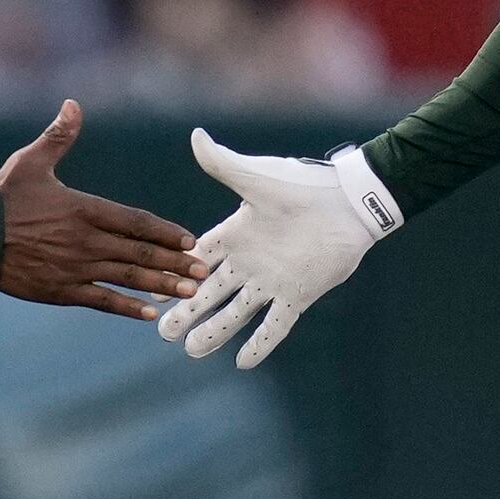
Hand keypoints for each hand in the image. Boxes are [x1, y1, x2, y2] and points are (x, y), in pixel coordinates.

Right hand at [0, 99, 206, 320]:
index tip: (191, 240)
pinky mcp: (61, 290)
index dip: (166, 232)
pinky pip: (102, 300)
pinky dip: (127, 307)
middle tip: (204, 272)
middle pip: (140, 252)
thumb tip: (73, 105)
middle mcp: (86, 240)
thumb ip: (58, 136)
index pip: (136, 221)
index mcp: (84, 209)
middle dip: (175, 262)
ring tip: (189, 292)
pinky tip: (150, 314)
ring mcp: (75, 267)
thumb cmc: (3, 196)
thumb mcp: (31, 161)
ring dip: (161, 285)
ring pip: (127, 278)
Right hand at [155, 128, 399, 367]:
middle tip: (163, 333)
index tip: (151, 292)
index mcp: (235, 235)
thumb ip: (223, 164)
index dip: (174, 275)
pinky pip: (276, 325)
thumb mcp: (256, 176)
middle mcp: (249, 262)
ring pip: (236, 313)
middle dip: (186, 312)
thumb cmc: (303, 185)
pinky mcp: (297, 294)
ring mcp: (271, 281)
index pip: (196, 259)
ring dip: (214, 332)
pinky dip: (261, 344)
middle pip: (209, 293)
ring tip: (192, 352)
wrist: (348, 204)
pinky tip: (244, 363)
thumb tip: (196, 136)